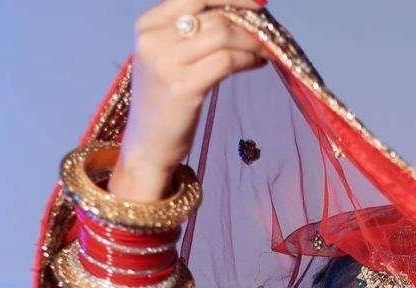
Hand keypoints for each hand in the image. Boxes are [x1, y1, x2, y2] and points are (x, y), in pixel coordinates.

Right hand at [115, 0, 268, 198]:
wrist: (147, 145)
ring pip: (223, 35)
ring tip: (265, 52)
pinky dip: (248, 59)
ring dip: (253, 42)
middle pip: (214, 15)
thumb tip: (243, 16)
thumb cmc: (165, 102)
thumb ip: (193, 33)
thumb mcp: (168, 58)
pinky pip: (227, 61)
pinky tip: (257, 64)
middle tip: (269, 35)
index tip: (258, 5)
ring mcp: (166, 63)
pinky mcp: (183, 87)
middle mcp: (153, 39)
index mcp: (147, 26)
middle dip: (248, 23)